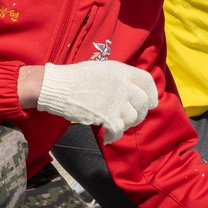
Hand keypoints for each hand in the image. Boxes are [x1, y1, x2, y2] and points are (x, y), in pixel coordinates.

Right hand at [35, 61, 158, 143]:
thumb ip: (119, 78)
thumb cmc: (74, 78)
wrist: (55, 86)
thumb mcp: (102, 69)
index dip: (152, 93)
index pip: (147, 80)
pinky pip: (119, 130)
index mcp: (121, 70)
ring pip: (133, 118)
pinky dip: (114, 137)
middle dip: (140, 113)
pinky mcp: (106, 115)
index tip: (151, 103)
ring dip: (127, 125)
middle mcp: (122, 84)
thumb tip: (133, 90)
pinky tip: (107, 138)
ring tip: (116, 126)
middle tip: (132, 119)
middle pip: (143, 102)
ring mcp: (115, 100)